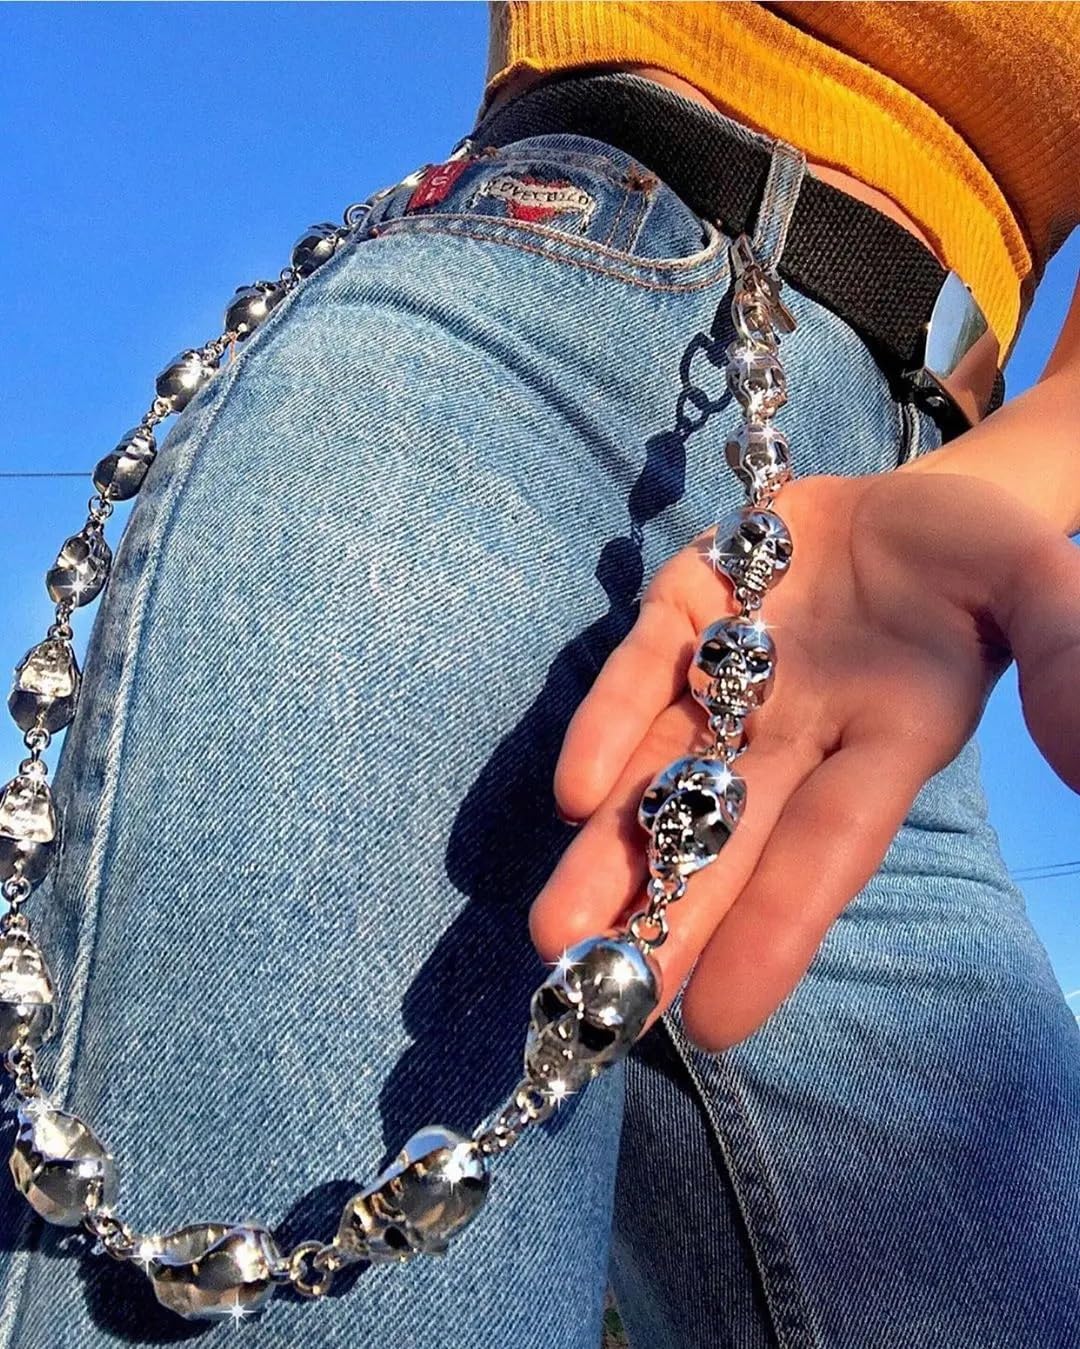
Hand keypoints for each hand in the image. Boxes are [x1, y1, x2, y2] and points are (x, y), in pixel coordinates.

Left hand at [531, 469, 1079, 1050]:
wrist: (921, 502)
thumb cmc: (986, 563)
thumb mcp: (1039, 590)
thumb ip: (1067, 658)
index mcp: (885, 746)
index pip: (825, 850)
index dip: (777, 930)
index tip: (718, 1022)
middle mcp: (796, 730)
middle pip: (725, 839)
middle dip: (665, 920)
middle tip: (597, 1007)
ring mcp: (734, 671)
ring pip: (661, 773)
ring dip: (610, 850)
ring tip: (556, 933)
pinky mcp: (688, 605)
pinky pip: (642, 669)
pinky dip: (607, 723)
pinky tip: (575, 792)